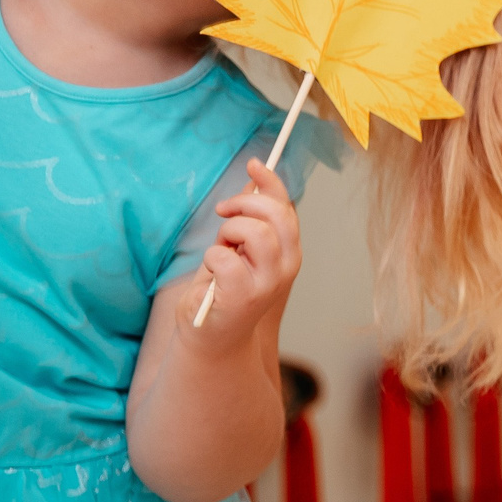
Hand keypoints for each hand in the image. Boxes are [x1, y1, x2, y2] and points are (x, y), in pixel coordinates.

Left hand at [183, 159, 300, 343]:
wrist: (215, 338)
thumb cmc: (225, 290)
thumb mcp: (243, 250)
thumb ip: (252, 221)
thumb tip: (253, 183)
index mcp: (290, 251)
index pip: (286, 206)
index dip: (270, 181)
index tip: (252, 163)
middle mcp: (287, 266)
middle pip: (275, 213)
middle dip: (244, 204)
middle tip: (223, 213)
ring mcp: (268, 282)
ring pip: (253, 231)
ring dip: (228, 232)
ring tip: (221, 248)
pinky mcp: (243, 295)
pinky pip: (223, 256)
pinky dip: (211, 257)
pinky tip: (211, 273)